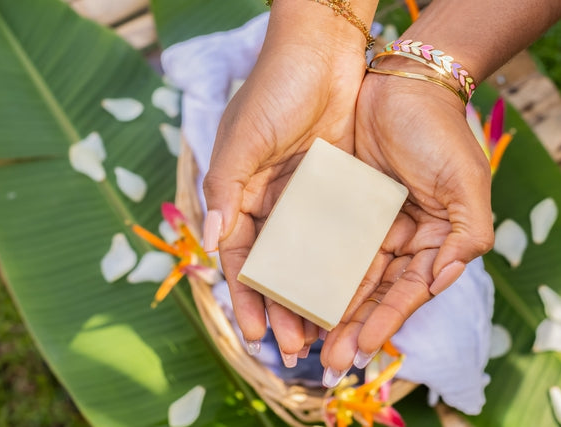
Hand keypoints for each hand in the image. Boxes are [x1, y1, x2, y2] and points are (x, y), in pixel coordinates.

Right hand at [203, 4, 368, 362]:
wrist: (325, 50)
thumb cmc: (275, 89)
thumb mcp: (243, 140)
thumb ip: (225, 190)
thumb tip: (208, 242)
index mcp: (240, 192)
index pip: (239, 256)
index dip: (245, 296)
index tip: (256, 332)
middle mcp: (271, 200)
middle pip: (275, 266)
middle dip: (281, 307)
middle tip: (294, 348)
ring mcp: (307, 197)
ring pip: (309, 258)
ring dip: (313, 294)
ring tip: (323, 334)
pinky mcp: (340, 188)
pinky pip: (340, 234)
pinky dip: (343, 264)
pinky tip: (352, 293)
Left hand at [320, 72, 493, 382]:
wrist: (401, 84)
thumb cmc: (439, 133)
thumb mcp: (466, 184)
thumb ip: (467, 235)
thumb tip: (444, 281)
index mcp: (428, 242)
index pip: (404, 293)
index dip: (383, 322)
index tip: (358, 350)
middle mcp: (393, 239)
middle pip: (368, 292)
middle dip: (347, 326)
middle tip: (325, 360)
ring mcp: (362, 223)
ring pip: (339, 273)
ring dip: (322, 305)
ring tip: (299, 337)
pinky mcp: (333, 202)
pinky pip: (317, 240)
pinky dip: (306, 265)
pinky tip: (287, 289)